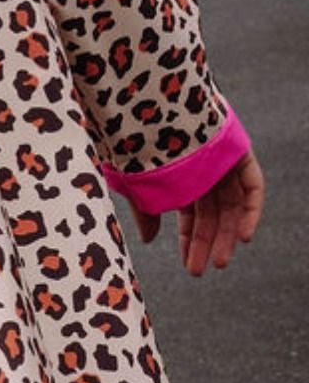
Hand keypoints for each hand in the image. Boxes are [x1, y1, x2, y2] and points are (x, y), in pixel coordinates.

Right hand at [137, 148, 264, 275]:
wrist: (144, 112)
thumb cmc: (131, 148)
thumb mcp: (135, 186)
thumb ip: (146, 214)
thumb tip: (149, 241)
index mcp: (179, 178)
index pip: (191, 215)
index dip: (190, 241)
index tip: (188, 266)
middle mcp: (203, 172)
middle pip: (213, 214)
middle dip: (207, 243)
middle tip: (202, 270)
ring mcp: (221, 162)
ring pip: (231, 205)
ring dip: (227, 234)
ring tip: (220, 261)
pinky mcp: (237, 153)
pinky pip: (252, 186)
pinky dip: (251, 211)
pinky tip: (243, 237)